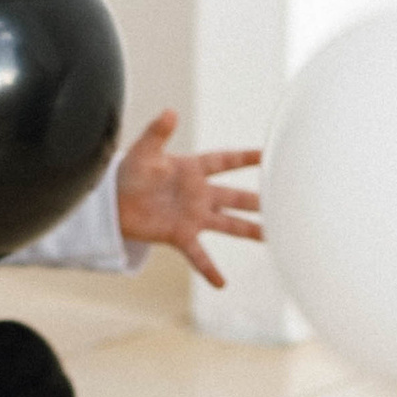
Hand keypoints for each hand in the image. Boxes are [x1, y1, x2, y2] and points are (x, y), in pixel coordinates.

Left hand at [113, 111, 262, 286]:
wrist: (113, 202)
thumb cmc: (129, 173)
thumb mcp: (143, 151)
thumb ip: (157, 133)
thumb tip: (169, 112)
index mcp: (192, 169)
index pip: (224, 161)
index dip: (245, 157)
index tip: (270, 153)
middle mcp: (198, 194)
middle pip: (234, 196)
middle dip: (257, 199)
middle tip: (283, 201)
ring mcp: (192, 216)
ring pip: (227, 224)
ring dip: (248, 231)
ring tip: (271, 238)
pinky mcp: (180, 236)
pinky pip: (198, 255)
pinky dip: (209, 269)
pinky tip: (222, 284)